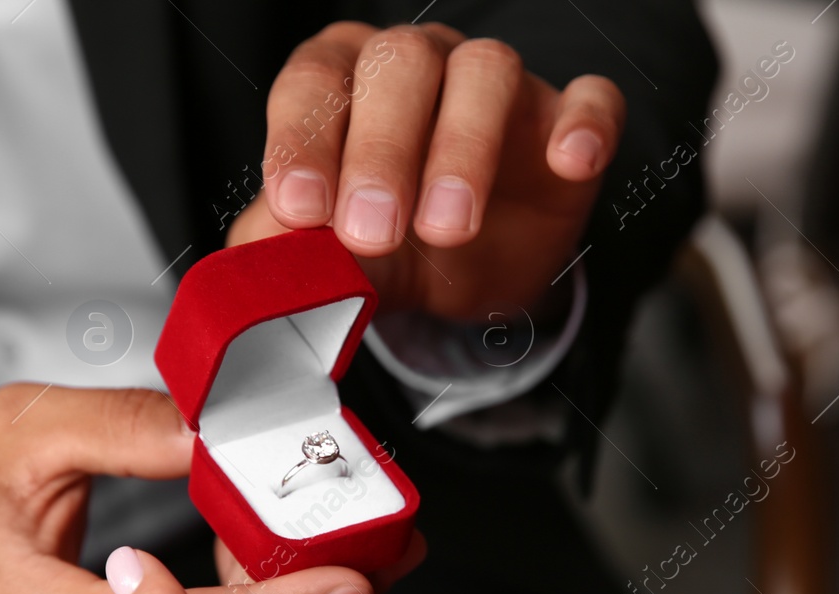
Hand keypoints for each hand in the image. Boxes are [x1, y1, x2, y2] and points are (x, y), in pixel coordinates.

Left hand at [228, 22, 625, 320]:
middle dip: (382, 150)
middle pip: (400, 67)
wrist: (458, 283)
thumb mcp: (320, 258)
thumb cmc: (378, 247)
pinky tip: (570, 160)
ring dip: (464, 147)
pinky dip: (585, 122)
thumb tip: (248, 280)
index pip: (314, 85)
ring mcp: (495, 86)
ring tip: (449, 226)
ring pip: (487, 70)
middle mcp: (415, 65)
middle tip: (374, 231)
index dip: (304, 141)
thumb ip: (282, 257)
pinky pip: (590, 99)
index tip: (302, 210)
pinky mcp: (564, 122)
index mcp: (339, 81)